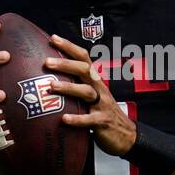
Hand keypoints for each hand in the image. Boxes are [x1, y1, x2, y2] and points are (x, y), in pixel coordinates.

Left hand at [45, 34, 136, 155]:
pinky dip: (77, 119)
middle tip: (47, 62)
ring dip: (68, 88)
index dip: (70, 47)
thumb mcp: (92, 96)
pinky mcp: (102, 122)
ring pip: (86, 92)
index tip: (53, 38)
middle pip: (85, 71)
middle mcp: (99, 89)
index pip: (84, 58)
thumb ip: (76, 87)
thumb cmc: (103, 113)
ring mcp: (102, 105)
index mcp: (96, 81)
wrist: (127, 136)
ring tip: (51, 87)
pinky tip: (64, 119)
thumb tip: (50, 78)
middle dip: (66, 64)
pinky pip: (89, 119)